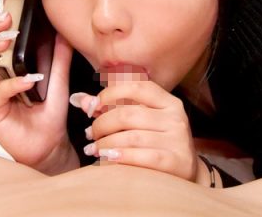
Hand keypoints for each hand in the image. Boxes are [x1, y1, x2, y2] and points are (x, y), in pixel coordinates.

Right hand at [0, 12, 76, 173]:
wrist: (50, 144)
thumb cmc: (48, 113)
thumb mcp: (57, 80)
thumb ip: (58, 58)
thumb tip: (64, 33)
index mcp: (5, 68)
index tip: (7, 8)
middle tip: (4, 19)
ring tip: (8, 39)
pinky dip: (12, 84)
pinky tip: (28, 80)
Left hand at [69, 81, 207, 183]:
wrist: (183, 175)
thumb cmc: (155, 144)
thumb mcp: (140, 122)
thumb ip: (111, 109)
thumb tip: (78, 99)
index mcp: (168, 101)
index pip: (136, 86)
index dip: (109, 94)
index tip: (91, 108)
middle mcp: (176, 117)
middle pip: (128, 114)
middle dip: (102, 124)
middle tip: (90, 134)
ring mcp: (178, 139)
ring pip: (132, 137)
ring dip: (106, 144)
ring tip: (93, 150)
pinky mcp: (178, 161)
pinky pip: (144, 157)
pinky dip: (122, 157)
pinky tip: (107, 159)